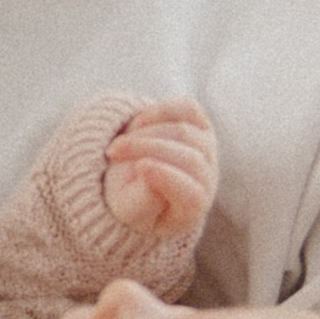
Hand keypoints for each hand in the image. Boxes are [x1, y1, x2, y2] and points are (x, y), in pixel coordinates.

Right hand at [102, 98, 217, 236]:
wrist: (131, 174)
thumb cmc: (130, 198)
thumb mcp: (127, 208)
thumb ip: (140, 201)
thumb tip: (148, 171)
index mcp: (191, 209)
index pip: (192, 196)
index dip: (169, 179)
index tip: (140, 167)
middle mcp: (206, 178)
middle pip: (189, 160)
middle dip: (147, 151)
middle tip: (113, 153)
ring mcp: (206, 148)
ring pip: (184, 132)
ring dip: (145, 134)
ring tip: (120, 144)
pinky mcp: (199, 123)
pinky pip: (187, 109)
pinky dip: (160, 112)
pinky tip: (138, 124)